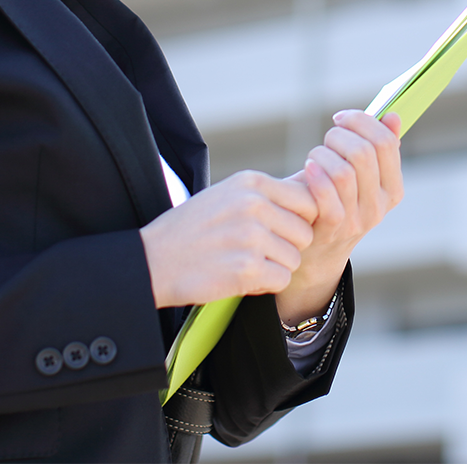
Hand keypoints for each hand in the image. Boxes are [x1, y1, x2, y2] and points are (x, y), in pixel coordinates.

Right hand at [139, 170, 317, 308]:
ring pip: (294, 258)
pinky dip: (265, 285)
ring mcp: (250, 236)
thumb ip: (268, 193)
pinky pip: (281, 279)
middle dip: (287, 247)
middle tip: (256, 251)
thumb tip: (313, 184)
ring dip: (274, 267)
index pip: (308, 201)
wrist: (153, 259)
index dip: (298, 221)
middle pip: (305, 232)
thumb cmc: (192, 228)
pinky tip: (240, 277)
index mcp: (251, 182)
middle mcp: (254, 204)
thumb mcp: (228, 194)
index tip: (278, 231)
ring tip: (243, 262)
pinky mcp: (246, 268)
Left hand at [275, 111, 404, 324]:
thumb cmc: (336, 201)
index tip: (342, 118)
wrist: (317, 251)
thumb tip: (393, 116)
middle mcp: (379, 206)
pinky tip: (308, 167)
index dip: (362, 121)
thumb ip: (378, 148)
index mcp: (392, 189)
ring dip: (323, 154)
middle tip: (327, 137)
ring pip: (343, 172)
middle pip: (363, 154)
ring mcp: (357, 221)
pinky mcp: (332, 230)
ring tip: (315, 155)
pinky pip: (327, 197)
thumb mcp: (361, 178)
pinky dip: (316, 176)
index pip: (386, 143)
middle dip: (339, 135)